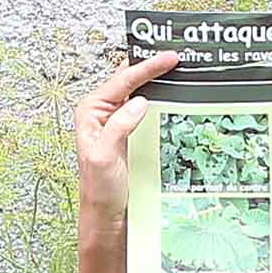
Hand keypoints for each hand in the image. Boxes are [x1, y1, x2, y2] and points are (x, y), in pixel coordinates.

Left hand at [73, 51, 176, 223]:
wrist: (106, 214)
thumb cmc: (99, 189)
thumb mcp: (103, 156)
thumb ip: (119, 127)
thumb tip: (138, 102)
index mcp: (91, 112)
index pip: (122, 81)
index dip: (147, 67)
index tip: (169, 59)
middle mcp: (104, 113)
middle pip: (131, 81)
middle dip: (153, 68)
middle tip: (177, 58)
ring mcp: (119, 123)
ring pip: (142, 93)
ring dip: (160, 84)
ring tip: (180, 72)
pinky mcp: (132, 134)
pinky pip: (149, 111)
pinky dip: (163, 102)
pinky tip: (176, 98)